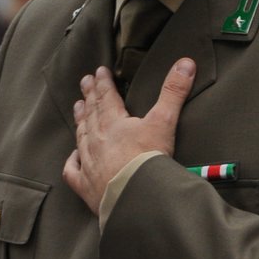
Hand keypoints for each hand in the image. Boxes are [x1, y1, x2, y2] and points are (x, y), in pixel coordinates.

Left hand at [63, 60, 194, 213]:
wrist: (136, 196)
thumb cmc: (149, 158)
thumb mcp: (164, 120)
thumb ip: (174, 91)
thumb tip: (186, 62)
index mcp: (114, 123)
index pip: (106, 97)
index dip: (103, 83)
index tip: (98, 71)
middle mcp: (97, 140)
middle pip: (91, 113)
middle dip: (89, 96)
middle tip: (84, 81)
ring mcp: (89, 163)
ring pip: (81, 137)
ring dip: (80, 121)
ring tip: (77, 108)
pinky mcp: (86, 186)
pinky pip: (72, 171)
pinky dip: (72, 163)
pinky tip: (73, 157)